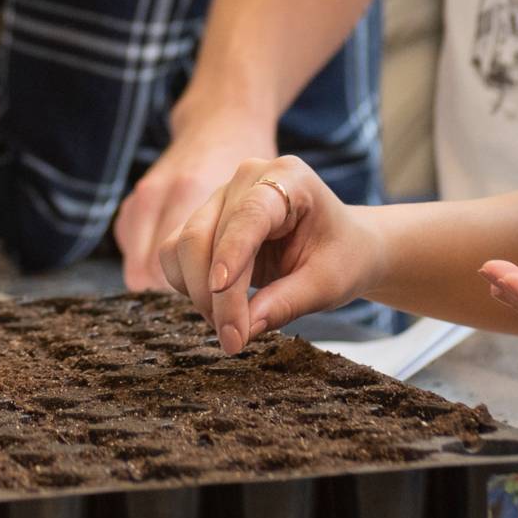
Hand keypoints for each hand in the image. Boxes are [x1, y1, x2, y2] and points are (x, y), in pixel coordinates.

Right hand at [159, 156, 384, 353]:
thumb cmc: (342, 256)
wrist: (343, 245)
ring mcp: (220, 197)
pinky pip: (175, 254)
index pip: (248, 215)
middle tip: (233, 339)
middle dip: (213, 294)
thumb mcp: (329, 283)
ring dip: (196, 293)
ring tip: (230, 326)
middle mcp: (247, 179)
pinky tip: (218, 306)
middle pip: (203, 234)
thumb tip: (244, 328)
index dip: (230, 253)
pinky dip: (187, 286)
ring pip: (182, 246)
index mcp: (288, 178)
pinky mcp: (204, 220)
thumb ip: (288, 302)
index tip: (219, 291)